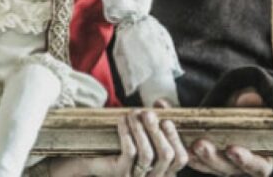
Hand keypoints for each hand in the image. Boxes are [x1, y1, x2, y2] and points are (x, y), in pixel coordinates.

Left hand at [43, 103, 185, 176]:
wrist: (92, 160)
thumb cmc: (121, 144)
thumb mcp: (142, 133)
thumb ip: (155, 119)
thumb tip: (161, 102)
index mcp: (164, 169)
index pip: (180, 158)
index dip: (177, 139)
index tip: (167, 120)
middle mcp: (153, 176)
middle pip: (166, 156)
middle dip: (157, 131)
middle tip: (147, 113)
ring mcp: (137, 176)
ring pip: (147, 154)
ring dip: (141, 130)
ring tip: (133, 113)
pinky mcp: (120, 173)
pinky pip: (129, 153)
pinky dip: (126, 133)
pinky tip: (121, 121)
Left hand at [186, 90, 272, 176]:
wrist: (241, 120)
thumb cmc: (254, 117)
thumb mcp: (258, 109)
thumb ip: (255, 105)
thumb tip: (249, 98)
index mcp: (263, 159)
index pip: (257, 167)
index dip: (245, 160)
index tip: (232, 149)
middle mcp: (242, 167)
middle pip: (227, 168)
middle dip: (212, 157)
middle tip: (200, 144)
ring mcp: (224, 166)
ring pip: (210, 166)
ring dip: (197, 156)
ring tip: (188, 143)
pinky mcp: (208, 162)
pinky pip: (198, 162)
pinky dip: (188, 153)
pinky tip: (179, 144)